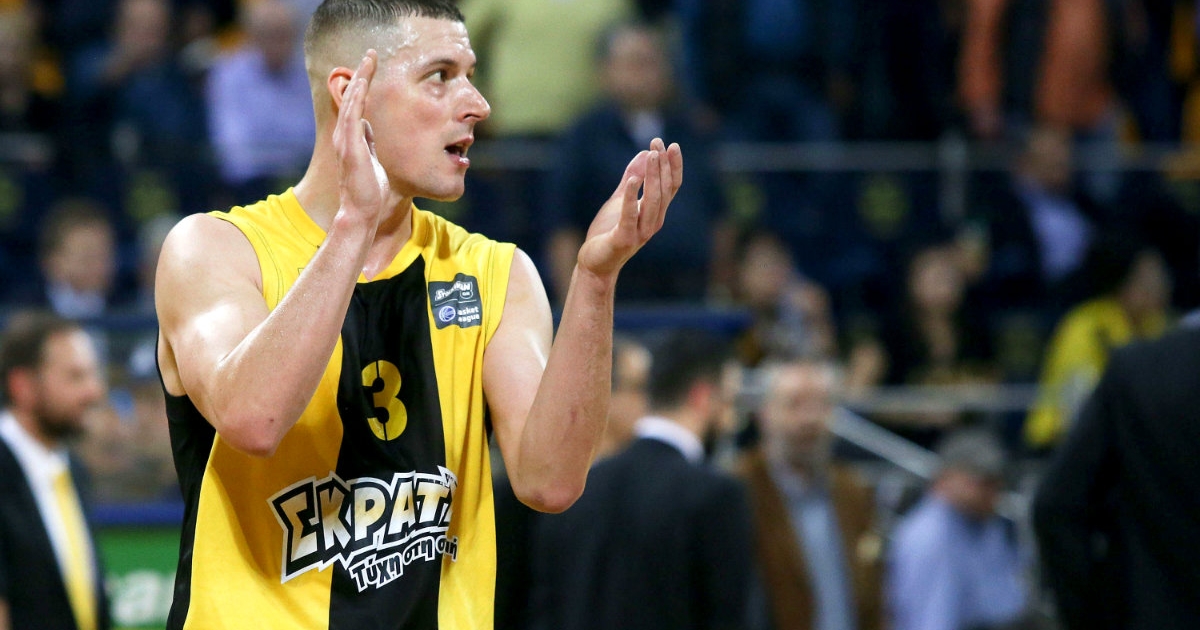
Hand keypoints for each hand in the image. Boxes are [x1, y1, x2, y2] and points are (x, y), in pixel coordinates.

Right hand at [333, 51, 388, 226]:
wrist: (362, 213)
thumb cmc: (370, 191)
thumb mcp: (372, 160)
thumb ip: (368, 142)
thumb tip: (367, 127)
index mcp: (352, 139)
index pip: (357, 105)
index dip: (363, 85)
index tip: (371, 67)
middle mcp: (345, 136)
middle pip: (352, 98)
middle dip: (362, 75)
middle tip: (370, 54)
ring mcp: (346, 141)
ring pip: (351, 102)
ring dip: (360, 80)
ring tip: (369, 60)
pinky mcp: (350, 148)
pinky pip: (352, 116)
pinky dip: (356, 97)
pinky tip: (362, 82)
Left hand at [577, 138, 682, 277]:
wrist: (596, 263)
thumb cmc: (609, 232)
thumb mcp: (620, 199)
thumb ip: (633, 179)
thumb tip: (644, 154)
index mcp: (655, 212)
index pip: (671, 187)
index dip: (673, 166)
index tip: (671, 145)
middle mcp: (653, 222)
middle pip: (664, 190)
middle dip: (662, 165)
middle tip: (658, 142)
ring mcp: (641, 232)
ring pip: (653, 200)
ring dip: (653, 176)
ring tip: (651, 155)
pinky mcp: (624, 238)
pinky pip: (630, 215)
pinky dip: (631, 197)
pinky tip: (632, 180)